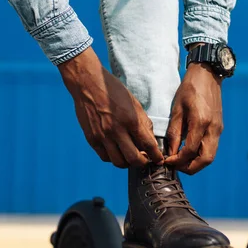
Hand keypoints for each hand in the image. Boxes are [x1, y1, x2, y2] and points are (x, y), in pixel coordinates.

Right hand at [58, 48, 163, 167]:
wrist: (87, 84)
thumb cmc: (113, 91)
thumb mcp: (134, 103)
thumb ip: (143, 123)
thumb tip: (150, 141)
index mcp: (131, 120)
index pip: (148, 145)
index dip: (157, 156)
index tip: (159, 160)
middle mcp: (116, 130)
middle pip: (134, 159)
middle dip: (143, 163)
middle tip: (146, 160)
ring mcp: (103, 136)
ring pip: (119, 162)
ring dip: (128, 163)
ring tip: (131, 157)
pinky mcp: (92, 138)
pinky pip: (105, 157)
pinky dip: (114, 158)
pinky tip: (117, 152)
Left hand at [164, 62, 223, 174]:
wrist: (208, 75)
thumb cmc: (190, 89)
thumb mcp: (177, 109)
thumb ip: (174, 132)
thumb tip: (170, 152)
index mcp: (201, 122)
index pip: (190, 151)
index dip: (177, 160)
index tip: (167, 161)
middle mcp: (213, 129)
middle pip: (205, 160)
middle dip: (190, 168)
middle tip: (175, 166)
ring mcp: (218, 129)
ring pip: (210, 156)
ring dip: (196, 163)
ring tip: (181, 161)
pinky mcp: (218, 128)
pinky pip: (211, 148)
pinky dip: (200, 155)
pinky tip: (188, 152)